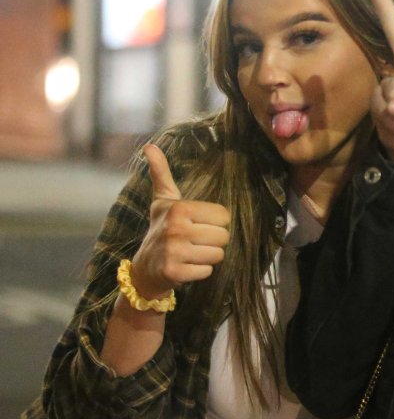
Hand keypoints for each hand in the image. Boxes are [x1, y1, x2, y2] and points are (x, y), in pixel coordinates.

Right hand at [128, 144, 230, 298]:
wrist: (144, 269)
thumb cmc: (160, 229)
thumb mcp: (162, 200)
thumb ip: (161, 173)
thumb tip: (149, 146)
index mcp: (180, 208)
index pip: (224, 216)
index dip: (215, 223)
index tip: (198, 225)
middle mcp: (176, 229)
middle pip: (224, 236)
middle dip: (214, 241)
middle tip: (195, 241)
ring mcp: (174, 252)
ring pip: (218, 255)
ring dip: (208, 257)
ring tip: (191, 253)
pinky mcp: (174, 273)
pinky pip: (208, 271)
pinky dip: (200, 272)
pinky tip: (186, 266)